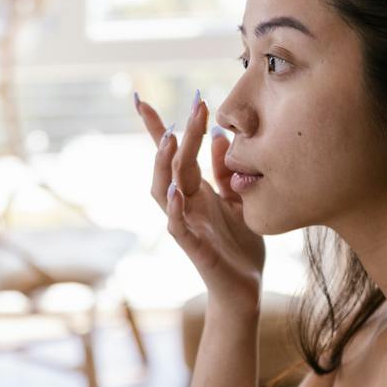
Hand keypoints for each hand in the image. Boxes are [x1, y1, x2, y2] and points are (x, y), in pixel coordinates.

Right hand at [135, 91, 265, 308]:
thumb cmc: (239, 246)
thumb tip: (220, 135)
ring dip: (163, 164)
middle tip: (193, 106)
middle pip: (171, 163)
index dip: (156, 128)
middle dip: (175, 133)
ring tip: (168, 139)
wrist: (245, 288)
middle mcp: (185, 204)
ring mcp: (186, 224)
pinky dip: (173, 207)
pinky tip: (175, 189)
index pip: (173, 154)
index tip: (141, 99)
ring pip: (163, 190)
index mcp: (196, 191)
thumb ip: (226, 171)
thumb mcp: (238, 200)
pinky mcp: (193, 247)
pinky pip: (176, 226)